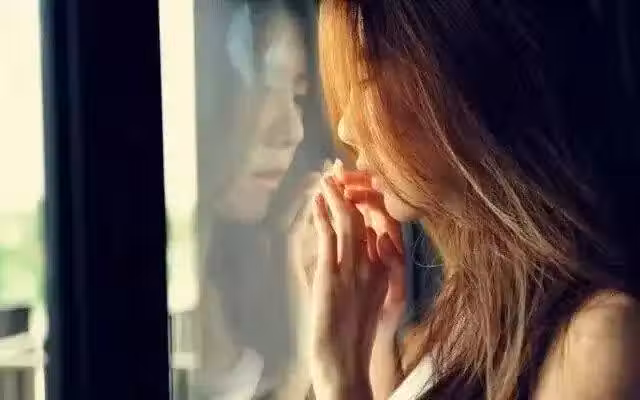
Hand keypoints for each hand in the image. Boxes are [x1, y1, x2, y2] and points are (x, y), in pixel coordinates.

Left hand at [309, 174, 393, 398]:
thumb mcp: (376, 301)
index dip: (369, 201)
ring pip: (349, 221)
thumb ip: (379, 272)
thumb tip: (377, 246)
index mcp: (386, 271)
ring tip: (327, 176)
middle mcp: (374, 265)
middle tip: (341, 170)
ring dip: (337, 194)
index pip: (382, 224)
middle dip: (354, 190)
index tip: (357, 186)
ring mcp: (353, 269)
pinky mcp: (332, 275)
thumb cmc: (357, 336)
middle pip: (368, 216)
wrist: (346, 362)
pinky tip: (318, 199)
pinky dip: (323, 213)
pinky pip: (329, 236)